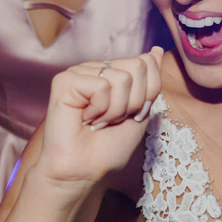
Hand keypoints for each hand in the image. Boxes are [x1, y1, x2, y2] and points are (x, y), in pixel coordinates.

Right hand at [34, 48, 163, 187]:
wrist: (84, 171)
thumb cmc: (108, 148)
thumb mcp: (141, 113)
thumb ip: (149, 82)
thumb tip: (156, 51)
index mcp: (114, 73)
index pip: (148, 63)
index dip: (148, 96)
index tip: (130, 116)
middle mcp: (97, 69)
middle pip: (138, 67)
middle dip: (134, 102)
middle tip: (113, 119)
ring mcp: (80, 73)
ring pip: (122, 78)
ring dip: (116, 110)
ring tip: (98, 121)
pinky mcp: (65, 81)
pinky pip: (102, 86)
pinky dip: (100, 109)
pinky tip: (85, 119)